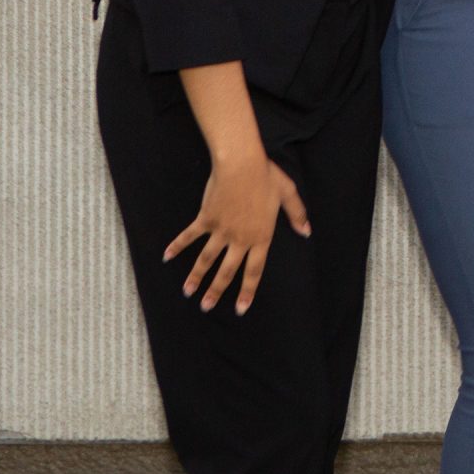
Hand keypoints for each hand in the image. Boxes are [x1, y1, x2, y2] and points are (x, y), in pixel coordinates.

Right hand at [163, 154, 309, 314]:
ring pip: (206, 260)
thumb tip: (306, 232)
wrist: (241, 164)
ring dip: (196, 277)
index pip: (254, 270)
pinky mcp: (205, 219)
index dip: (247, 291)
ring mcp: (220, 231)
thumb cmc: (266, 177)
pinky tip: (167, 257)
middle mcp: (239, 239)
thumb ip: (297, 215)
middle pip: (227, 271)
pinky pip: (189, 236)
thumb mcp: (288, 194)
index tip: (240, 309)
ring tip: (187, 292)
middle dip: (216, 291)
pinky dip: (177, 246)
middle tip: (207, 307)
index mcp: (261, 236)